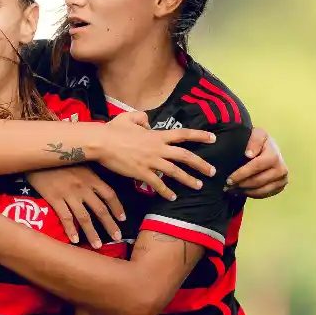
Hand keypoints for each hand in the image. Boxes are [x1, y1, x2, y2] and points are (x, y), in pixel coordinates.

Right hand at [25, 167, 123, 247]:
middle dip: (110, 225)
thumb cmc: (59, 158)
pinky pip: (65, 218)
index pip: (110, 195)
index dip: (118, 208)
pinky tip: (74, 240)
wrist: (37, 155)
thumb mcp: (79, 162)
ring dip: (92, 234)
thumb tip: (100, 189)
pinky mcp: (54, 199)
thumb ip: (90, 175)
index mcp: (91, 177)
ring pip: (84, 217)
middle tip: (117, 238)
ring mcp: (69, 194)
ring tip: (98, 246)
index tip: (122, 219)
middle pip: (100, 210)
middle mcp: (83, 187)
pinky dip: (70, 230)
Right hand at [95, 112, 216, 200]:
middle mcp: (158, 149)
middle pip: (185, 156)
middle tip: (213, 171)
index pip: (183, 135)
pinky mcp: (142, 173)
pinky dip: (166, 191)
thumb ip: (142, 117)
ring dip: (189, 180)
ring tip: (199, 186)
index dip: (200, 135)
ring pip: (175, 172)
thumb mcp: (129, 117)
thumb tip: (148, 122)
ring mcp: (151, 162)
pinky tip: (172, 197)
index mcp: (157, 135)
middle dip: (201, 164)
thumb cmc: (113, 129)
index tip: (213, 138)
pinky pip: (158, 184)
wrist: (102, 143)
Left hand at [227, 127, 287, 198]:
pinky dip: (250, 194)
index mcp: (274, 156)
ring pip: (260, 191)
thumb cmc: (260, 142)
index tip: (228, 179)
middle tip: (227, 186)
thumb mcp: (257, 135)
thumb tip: (249, 154)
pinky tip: (240, 191)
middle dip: (240, 185)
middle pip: (257, 181)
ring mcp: (282, 180)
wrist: (270, 149)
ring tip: (231, 189)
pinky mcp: (280, 187)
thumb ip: (254, 141)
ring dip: (244, 191)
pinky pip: (263, 195)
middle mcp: (282, 169)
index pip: (255, 167)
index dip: (241, 174)